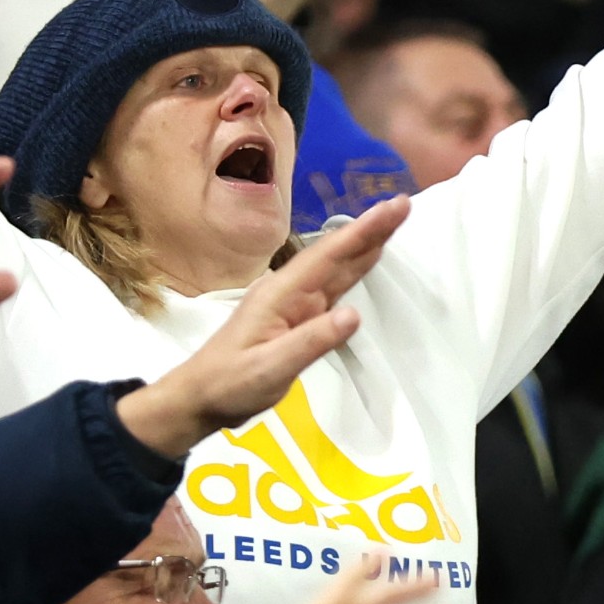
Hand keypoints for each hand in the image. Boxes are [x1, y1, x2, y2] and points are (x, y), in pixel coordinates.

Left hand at [116, 196, 408, 456]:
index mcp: (281, 294)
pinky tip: (365, 262)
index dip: (362, 232)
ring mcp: (291, 304)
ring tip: (392, 222)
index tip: (392, 208)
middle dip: (370, 229)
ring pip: (335, 268)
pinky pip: (331, 287)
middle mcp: (288, 291)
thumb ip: (311, 342)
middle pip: (335, 254)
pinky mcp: (295, 319)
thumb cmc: (231, 383)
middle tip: (403, 205)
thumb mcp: (271, 368)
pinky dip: (352, 270)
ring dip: (364, 245)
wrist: (200, 397)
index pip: (329, 257)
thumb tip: (353, 314)